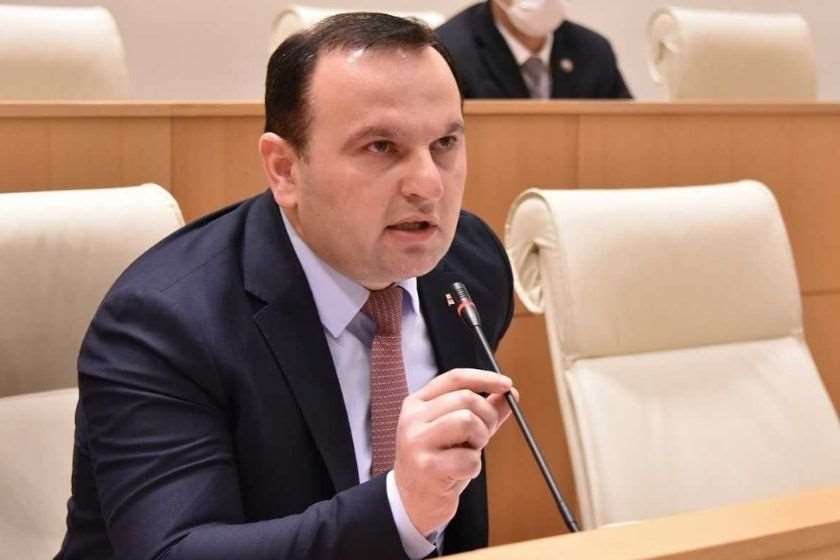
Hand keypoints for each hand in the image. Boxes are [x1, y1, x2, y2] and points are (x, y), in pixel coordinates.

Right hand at [393, 368, 515, 535]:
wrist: (412, 500)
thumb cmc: (437, 460)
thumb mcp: (456, 430)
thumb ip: (482, 410)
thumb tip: (511, 394)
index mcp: (417, 403)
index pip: (455, 378)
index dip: (485, 378)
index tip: (507, 384)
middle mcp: (412, 418)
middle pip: (466, 398)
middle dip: (486, 416)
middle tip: (483, 435)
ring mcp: (417, 442)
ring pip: (467, 421)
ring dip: (480, 439)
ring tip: (469, 451)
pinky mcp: (426, 467)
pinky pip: (468, 458)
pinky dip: (474, 466)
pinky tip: (461, 471)